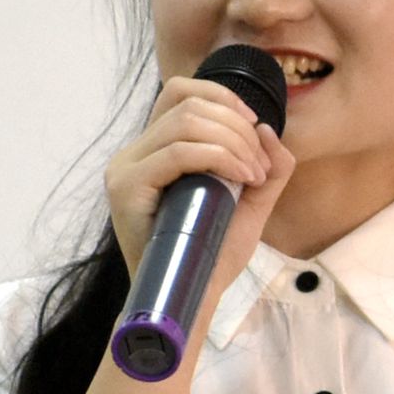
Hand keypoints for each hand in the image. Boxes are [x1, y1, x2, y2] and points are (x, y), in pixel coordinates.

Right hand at [105, 74, 297, 309]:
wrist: (190, 300)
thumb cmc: (211, 257)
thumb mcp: (249, 205)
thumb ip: (266, 168)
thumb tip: (268, 128)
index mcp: (154, 151)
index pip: (180, 92)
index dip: (222, 97)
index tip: (255, 128)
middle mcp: (134, 154)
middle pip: (188, 104)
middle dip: (236, 127)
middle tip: (259, 166)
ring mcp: (126, 170)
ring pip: (184, 122)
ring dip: (232, 142)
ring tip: (254, 176)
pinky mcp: (126, 188)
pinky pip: (177, 152)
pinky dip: (219, 157)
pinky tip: (241, 179)